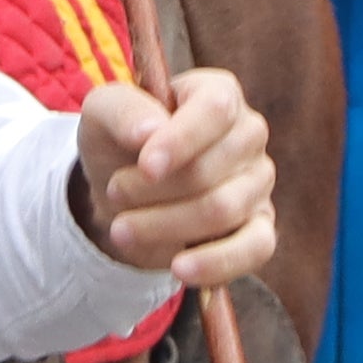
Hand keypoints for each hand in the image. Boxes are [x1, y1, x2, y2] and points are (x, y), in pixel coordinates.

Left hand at [72, 66, 275, 288]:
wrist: (120, 195)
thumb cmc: (118, 142)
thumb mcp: (101, 114)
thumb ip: (122, 110)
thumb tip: (150, 131)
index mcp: (218, 94)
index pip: (217, 109)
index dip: (182, 139)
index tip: (146, 166)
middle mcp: (248, 134)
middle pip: (213, 168)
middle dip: (154, 190)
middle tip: (114, 192)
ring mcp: (259, 183)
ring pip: (224, 210)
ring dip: (164, 225)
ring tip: (122, 228)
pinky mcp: (260, 228)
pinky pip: (255, 249)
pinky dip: (215, 262)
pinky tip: (179, 268)